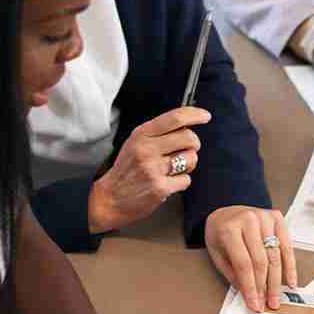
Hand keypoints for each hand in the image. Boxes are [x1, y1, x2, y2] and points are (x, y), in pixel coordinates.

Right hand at [88, 107, 210, 232]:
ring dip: (188, 164)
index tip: (205, 116)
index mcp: (141, 135)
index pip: (174, 118)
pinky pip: (186, 180)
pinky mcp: (160, 188)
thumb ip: (157, 133)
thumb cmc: (126, 170)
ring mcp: (153, 169)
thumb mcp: (134, 144)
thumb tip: (186, 125)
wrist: (109, 199)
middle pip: (189, 138)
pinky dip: (180, 182)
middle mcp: (147, 149)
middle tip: (187, 150)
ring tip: (174, 169)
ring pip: (191, 158)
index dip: (194, 115)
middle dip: (193, 144)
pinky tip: (168, 182)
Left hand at [204, 206, 296, 311]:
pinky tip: (290, 281)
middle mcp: (248, 220)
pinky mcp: (276, 218)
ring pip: (275, 256)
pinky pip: (287, 246)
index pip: (243, 264)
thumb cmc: (220, 233)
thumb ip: (232, 274)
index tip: (254, 303)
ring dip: (277, 281)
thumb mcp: (217, 254)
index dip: (250, 287)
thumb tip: (249, 295)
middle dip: (264, 287)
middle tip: (266, 304)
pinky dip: (290, 266)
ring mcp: (264, 217)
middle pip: (261, 261)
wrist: (226, 212)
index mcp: (229, 229)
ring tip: (276, 298)